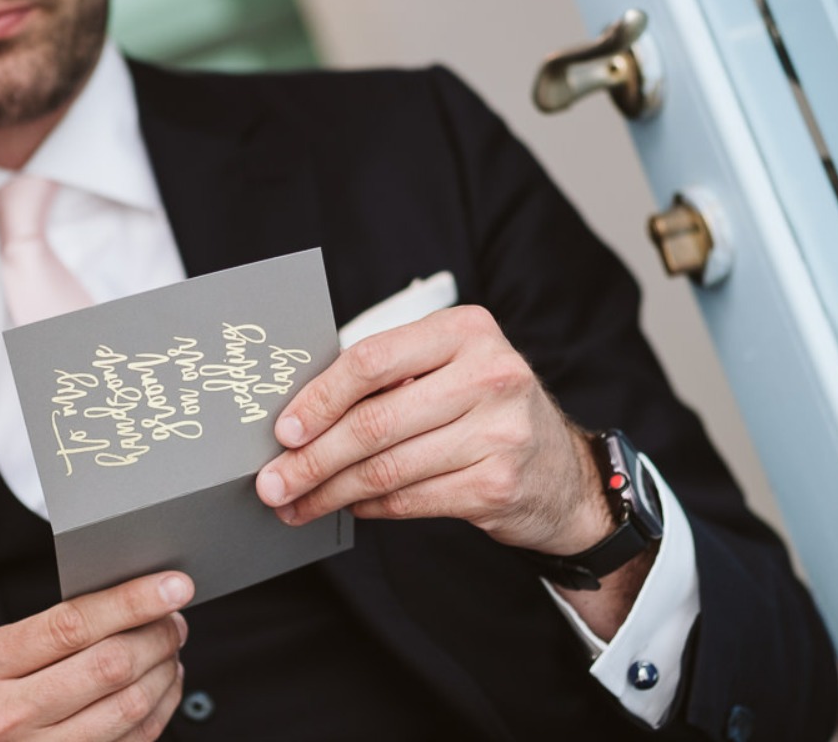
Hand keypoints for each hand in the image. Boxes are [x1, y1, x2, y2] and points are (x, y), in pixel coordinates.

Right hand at [0, 571, 192, 741]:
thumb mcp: (2, 655)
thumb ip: (59, 627)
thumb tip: (139, 597)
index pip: (73, 624)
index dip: (132, 602)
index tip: (173, 586)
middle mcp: (4, 715)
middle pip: (111, 665)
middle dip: (158, 635)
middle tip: (174, 619)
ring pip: (130, 704)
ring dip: (165, 669)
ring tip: (169, 649)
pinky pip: (136, 736)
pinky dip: (162, 703)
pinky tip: (162, 682)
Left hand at [255, 305, 612, 555]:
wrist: (563, 472)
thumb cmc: (486, 411)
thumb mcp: (452, 368)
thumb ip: (392, 376)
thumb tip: (301, 413)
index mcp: (468, 330)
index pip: (373, 360)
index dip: (319, 398)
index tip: (283, 429)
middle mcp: (490, 375)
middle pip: (374, 421)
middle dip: (312, 458)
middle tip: (274, 482)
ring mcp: (499, 432)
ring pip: (386, 468)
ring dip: (330, 491)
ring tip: (296, 503)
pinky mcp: (497, 484)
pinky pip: (409, 500)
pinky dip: (369, 508)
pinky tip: (348, 507)